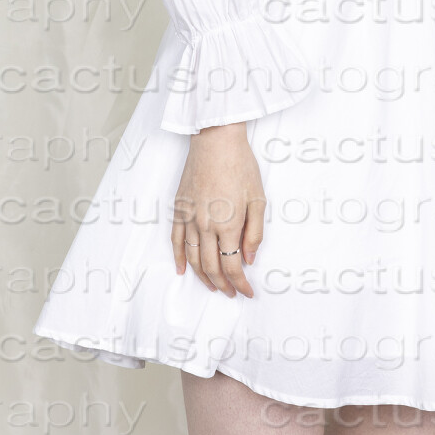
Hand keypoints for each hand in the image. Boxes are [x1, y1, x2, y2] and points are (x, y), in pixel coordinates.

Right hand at [171, 122, 265, 297]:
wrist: (215, 140)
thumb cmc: (240, 165)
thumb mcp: (258, 199)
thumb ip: (254, 232)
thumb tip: (250, 258)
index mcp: (229, 224)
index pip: (233, 265)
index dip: (240, 284)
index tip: (247, 292)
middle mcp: (207, 226)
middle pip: (212, 267)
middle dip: (223, 285)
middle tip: (232, 293)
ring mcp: (190, 218)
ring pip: (193, 258)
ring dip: (202, 277)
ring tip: (212, 286)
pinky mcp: (180, 210)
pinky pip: (176, 240)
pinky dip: (179, 258)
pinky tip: (182, 270)